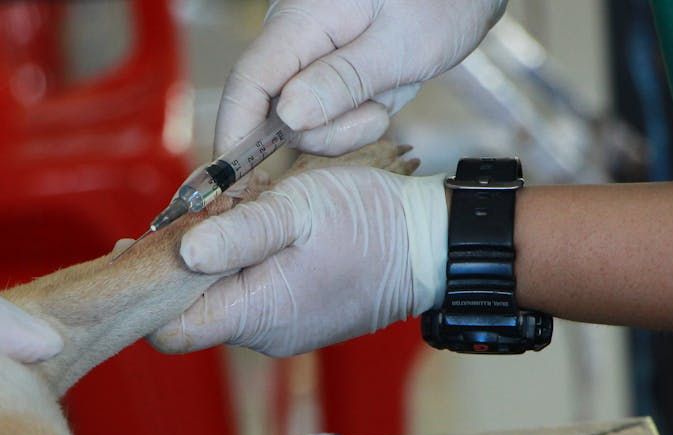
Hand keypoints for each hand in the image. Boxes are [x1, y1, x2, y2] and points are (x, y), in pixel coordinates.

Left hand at [150, 167, 446, 356]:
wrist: (430, 246)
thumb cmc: (369, 224)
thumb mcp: (298, 210)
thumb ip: (239, 233)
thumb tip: (180, 252)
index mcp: (256, 314)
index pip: (169, 331)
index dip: (145, 291)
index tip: (137, 245)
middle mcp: (264, 335)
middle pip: (192, 312)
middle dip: (182, 265)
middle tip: (192, 213)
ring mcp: (283, 330)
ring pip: (222, 301)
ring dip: (216, 260)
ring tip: (236, 213)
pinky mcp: (298, 317)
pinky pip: (252, 297)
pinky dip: (244, 266)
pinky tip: (261, 230)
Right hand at [216, 0, 505, 155]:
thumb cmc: (438, 4)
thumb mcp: (399, 47)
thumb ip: (342, 81)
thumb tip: (288, 117)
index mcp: (299, 21)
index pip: (248, 81)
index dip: (235, 132)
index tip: (234, 179)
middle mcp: (293, 40)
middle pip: (273, 111)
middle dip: (323, 131)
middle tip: (375, 111)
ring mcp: (307, 60)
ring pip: (302, 123)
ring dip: (346, 126)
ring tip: (385, 93)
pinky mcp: (324, 76)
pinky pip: (325, 118)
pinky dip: (355, 119)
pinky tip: (381, 93)